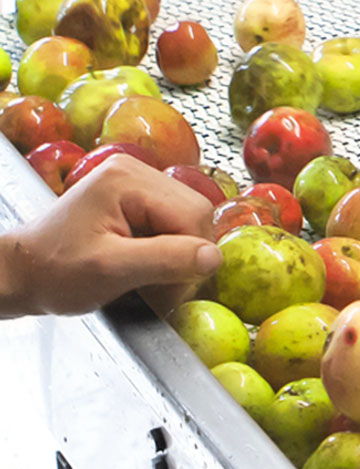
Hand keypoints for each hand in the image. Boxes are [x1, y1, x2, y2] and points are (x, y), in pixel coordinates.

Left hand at [1, 154, 219, 315]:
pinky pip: (177, 225)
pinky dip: (170, 252)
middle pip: (196, 215)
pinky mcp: (139, 200)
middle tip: (159, 285)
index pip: (194, 214)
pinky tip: (147, 264)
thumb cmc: (56, 271)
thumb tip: (214, 257)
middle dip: (186, 256)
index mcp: (128, 178)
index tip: (169, 286)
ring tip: (148, 276)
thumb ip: (165, 260)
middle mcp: (136, 172)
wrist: (26, 273)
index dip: (192, 255)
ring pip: (191, 222)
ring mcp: (138, 184)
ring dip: (180, 257)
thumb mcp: (110, 270)